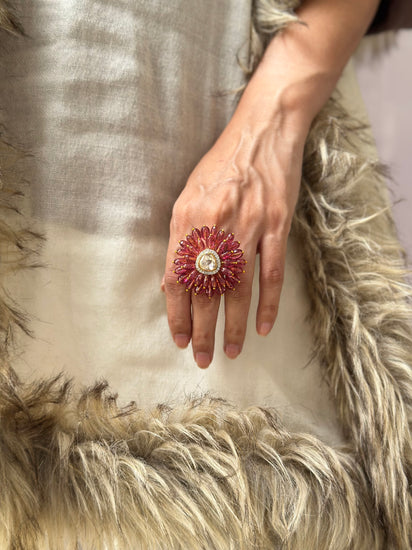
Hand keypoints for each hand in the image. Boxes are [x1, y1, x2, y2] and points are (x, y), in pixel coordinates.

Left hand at [161, 111, 307, 368]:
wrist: (261, 132)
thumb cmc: (221, 165)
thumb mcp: (188, 195)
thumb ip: (181, 237)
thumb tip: (173, 278)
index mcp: (186, 220)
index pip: (176, 279)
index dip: (177, 313)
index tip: (180, 338)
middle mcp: (214, 227)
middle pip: (206, 290)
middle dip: (202, 330)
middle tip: (203, 358)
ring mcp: (247, 228)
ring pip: (238, 289)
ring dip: (233, 325)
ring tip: (230, 351)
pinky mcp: (276, 226)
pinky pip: (271, 274)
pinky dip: (268, 304)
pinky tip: (264, 327)